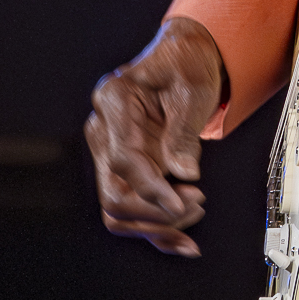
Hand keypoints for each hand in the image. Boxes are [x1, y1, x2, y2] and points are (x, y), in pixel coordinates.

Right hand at [86, 17, 226, 255]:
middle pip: (113, 194)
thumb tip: (184, 173)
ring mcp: (110, 152)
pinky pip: (133, 209)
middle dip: (155, 213)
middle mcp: (104, 129)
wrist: (186, 59)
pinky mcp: (125, 170)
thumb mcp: (192, 89)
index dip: (152, 188)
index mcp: (113, 100)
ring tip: (194, 214)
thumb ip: (184, 132)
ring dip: (157, 225)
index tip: (181, 202)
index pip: (123, 158)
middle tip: (195, 205)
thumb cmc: (186, 64)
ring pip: (119, 211)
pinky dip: (157, 229)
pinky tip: (182, 240)